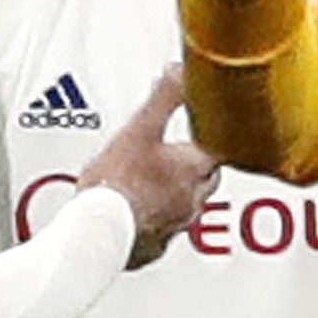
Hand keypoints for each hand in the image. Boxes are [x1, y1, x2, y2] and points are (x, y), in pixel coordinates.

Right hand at [82, 72, 216, 266]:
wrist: (100, 230)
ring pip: (187, 203)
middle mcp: (192, 199)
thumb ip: (164, 97)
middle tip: (176, 153)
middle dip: (194, 165)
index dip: (211, 137)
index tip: (207, 129)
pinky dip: (156, 218)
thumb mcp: (140, 129)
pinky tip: (140, 212)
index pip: (218, 149)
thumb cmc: (118, 185)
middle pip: (205, 178)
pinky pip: (164, 229)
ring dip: (175, 191)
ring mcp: (177, 224)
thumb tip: (181, 72)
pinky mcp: (157, 245)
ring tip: (153, 181)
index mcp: (192, 168)